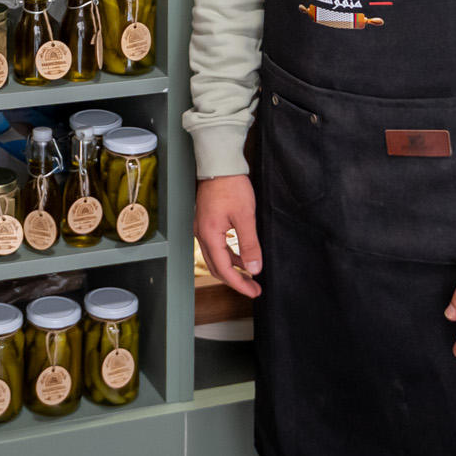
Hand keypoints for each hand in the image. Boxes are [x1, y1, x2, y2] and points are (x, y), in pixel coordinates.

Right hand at [194, 175, 261, 298]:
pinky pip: (216, 246)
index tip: (254, 292)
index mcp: (209, 235)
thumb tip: (254, 268)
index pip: (223, 269)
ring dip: (232, 268)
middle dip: (235, 280)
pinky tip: (240, 255)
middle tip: (253, 288)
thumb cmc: (231, 186)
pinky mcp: (206, 222)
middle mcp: (201, 234)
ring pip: (215, 257)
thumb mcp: (245, 217)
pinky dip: (228, 255)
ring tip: (250, 275)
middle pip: (216, 267)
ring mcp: (202, 228)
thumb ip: (249, 244)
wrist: (219, 164)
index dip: (239, 284)